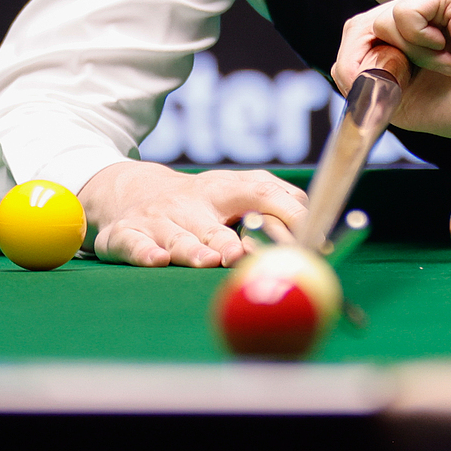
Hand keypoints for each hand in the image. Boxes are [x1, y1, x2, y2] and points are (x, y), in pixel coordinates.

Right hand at [78, 161, 307, 267]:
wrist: (130, 191)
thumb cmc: (199, 203)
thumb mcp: (234, 193)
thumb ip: (276, 207)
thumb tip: (324, 241)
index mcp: (225, 189)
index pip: (261, 194)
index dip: (286, 217)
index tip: (310, 241)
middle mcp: (192, 202)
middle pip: (216, 222)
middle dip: (232, 240)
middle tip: (247, 256)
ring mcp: (158, 219)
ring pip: (178, 236)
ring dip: (194, 249)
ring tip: (208, 261)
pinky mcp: (126, 235)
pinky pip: (135, 245)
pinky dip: (145, 253)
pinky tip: (157, 260)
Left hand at [331, 0, 450, 145]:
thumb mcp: (394, 98)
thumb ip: (361, 78)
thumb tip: (341, 60)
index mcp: (405, 29)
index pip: (355, 34)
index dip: (361, 67)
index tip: (399, 88)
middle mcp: (418, 6)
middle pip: (359, 25)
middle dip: (378, 65)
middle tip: (417, 78)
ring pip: (381, 22)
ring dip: (409, 58)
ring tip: (445, 64)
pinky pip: (404, 14)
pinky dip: (421, 44)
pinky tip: (450, 52)